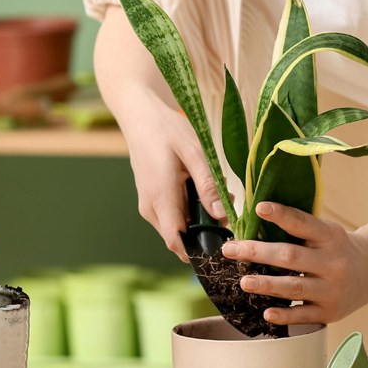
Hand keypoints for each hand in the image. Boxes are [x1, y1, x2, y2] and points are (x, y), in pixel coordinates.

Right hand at [120, 97, 226, 261]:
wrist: (139, 116)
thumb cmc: (167, 130)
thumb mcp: (194, 153)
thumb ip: (208, 186)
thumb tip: (222, 215)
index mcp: (160, 198)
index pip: (177, 242)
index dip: (200, 250)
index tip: (224, 245)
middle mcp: (150, 208)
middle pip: (180, 237)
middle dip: (206, 231)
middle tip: (228, 210)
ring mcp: (148, 205)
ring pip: (177, 227)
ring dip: (199, 219)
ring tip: (217, 195)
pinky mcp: (151, 200)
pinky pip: (172, 215)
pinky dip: (190, 210)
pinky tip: (201, 190)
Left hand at [221, 202, 367, 325]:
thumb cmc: (338, 248)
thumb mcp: (327, 232)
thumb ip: (300, 229)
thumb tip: (255, 220)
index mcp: (331, 237)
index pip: (303, 223)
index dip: (281, 215)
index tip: (259, 208)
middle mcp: (333, 263)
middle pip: (290, 257)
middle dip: (258, 253)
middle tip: (231, 250)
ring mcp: (332, 290)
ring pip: (294, 288)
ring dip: (266, 285)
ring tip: (244, 281)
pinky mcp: (330, 312)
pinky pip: (303, 316)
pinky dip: (284, 315)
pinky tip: (266, 312)